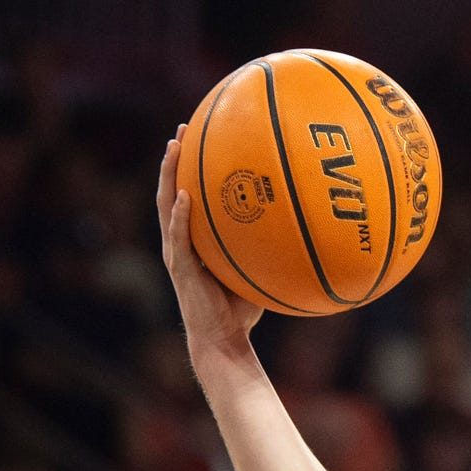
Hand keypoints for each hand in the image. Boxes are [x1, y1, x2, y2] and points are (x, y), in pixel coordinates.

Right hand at [158, 130, 261, 357]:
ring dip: (168, 176)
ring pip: (166, 206)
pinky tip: (184, 196)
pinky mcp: (180, 269)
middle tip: (181, 130)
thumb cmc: (243, 309)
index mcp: (194, 240)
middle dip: (175, 160)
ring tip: (174, 148)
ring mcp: (176, 253)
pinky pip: (178, 237)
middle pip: (171, 191)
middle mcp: (180, 242)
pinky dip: (179, 216)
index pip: (188, 196)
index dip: (190, 169)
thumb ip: (269, 247)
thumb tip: (304, 224)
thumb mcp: (259, 269)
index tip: (199, 137)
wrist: (224, 341)